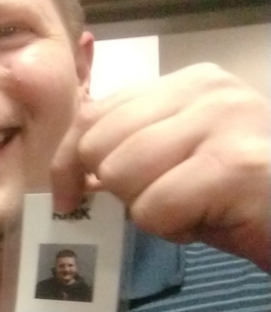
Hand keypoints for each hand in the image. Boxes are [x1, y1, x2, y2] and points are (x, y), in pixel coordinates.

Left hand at [52, 63, 269, 270]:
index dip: (68, 161)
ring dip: (149, 210)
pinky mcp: (235, 165)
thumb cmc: (244, 199)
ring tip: (194, 208)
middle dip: (118, 190)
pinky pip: (153, 209)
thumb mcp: (179, 162)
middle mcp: (208, 90)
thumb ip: (131, 150)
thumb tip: (68, 170)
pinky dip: (172, 229)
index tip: (69, 197)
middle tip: (166, 202)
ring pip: (121, 176)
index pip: (92, 114)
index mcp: (189, 82)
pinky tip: (212, 220)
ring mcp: (225, 121)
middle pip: (98, 146)